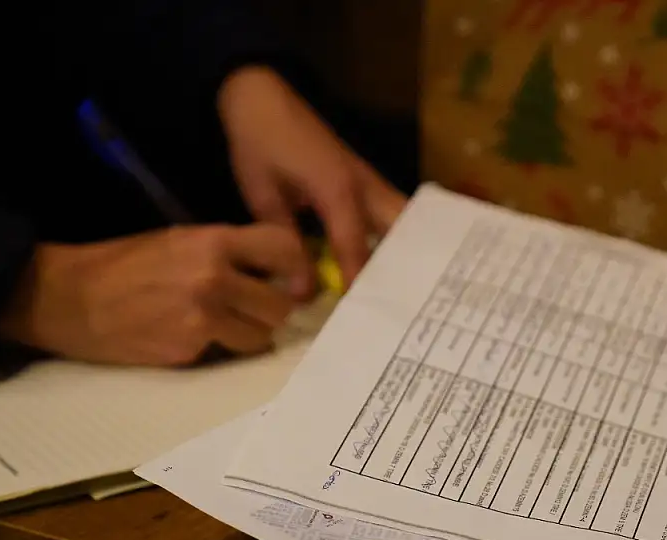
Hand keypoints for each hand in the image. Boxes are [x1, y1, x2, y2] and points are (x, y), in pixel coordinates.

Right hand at [0, 224, 311, 365]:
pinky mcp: (189, 351)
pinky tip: (194, 338)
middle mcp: (214, 278)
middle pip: (282, 303)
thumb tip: (273, 271)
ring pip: (263, 336)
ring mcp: (203, 318)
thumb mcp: (178, 240)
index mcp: (212, 242)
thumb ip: (226, 252)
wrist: (69, 298)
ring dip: (254, 334)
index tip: (295, 280)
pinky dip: (220, 349)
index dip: (297, 267)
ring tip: (230, 326)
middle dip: (275, 309)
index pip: (284, 248)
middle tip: (260, 310)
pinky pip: (228, 354)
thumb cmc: (123, 265)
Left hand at [217, 65, 406, 289]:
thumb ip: (287, 243)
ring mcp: (370, 179)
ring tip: (406, 289)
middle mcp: (364, 186)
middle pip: (401, 231)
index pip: (356, 247)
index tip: (364, 317)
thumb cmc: (259, 143)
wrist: (261, 96)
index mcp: (338, 191)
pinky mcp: (366, 178)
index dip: (359, 284)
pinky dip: (398, 236)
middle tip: (401, 304)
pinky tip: (394, 262)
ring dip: (407, 250)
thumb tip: (302, 294)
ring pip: (404, 219)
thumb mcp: (263, 196)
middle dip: (403, 267)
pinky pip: (393, 211)